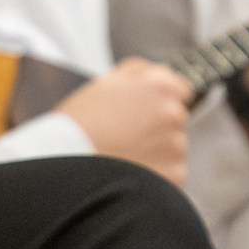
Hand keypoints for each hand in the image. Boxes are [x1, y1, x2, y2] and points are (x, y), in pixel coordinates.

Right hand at [55, 58, 190, 186]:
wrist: (67, 161)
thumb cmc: (80, 123)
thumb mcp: (106, 82)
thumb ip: (140, 72)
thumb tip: (161, 73)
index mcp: (160, 86)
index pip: (181, 90)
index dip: (160, 101)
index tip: (144, 113)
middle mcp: (174, 114)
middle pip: (175, 120)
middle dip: (156, 127)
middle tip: (125, 136)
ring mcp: (176, 147)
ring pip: (173, 149)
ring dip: (156, 153)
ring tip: (124, 155)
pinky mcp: (174, 176)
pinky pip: (170, 175)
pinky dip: (154, 177)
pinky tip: (130, 172)